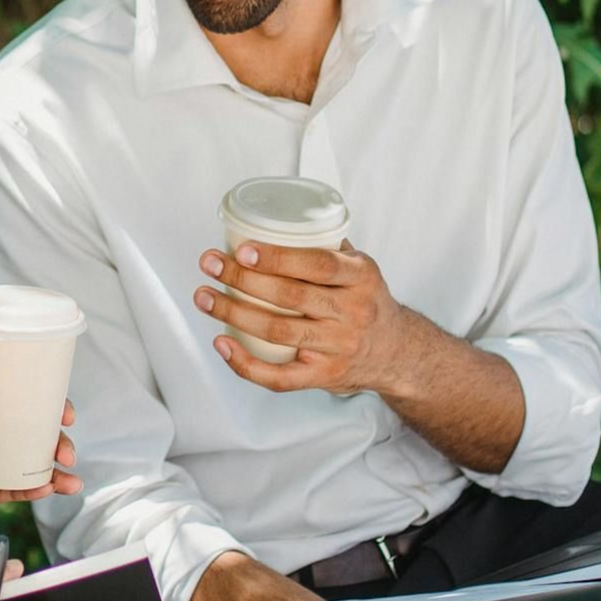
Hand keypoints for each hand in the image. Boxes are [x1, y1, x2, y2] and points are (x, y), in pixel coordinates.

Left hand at [0, 403, 81, 513]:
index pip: (27, 408)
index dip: (52, 409)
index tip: (65, 414)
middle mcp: (1, 442)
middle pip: (40, 441)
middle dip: (60, 446)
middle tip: (66, 454)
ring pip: (37, 470)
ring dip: (58, 475)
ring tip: (71, 483)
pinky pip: (20, 492)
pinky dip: (37, 492)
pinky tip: (49, 491)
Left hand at [195, 241, 429, 396]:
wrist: (397, 351)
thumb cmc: (366, 301)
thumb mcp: (361, 268)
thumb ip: (324, 248)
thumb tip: (269, 223)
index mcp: (361, 277)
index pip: (317, 265)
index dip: (277, 258)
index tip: (242, 249)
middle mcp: (353, 312)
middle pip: (290, 297)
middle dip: (242, 279)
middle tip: (210, 264)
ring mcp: (338, 347)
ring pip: (277, 332)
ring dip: (233, 313)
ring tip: (204, 297)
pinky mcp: (324, 376)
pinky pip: (280, 377)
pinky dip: (245, 364)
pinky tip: (222, 344)